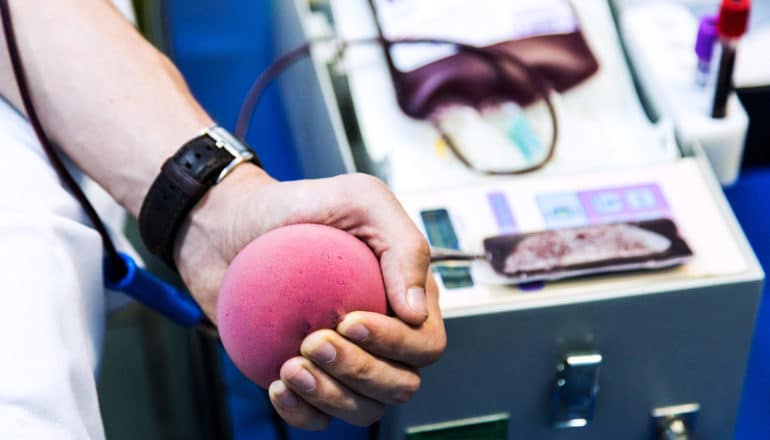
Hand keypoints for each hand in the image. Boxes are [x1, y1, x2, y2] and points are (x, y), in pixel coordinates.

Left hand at [174, 165, 446, 427]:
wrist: (231, 225)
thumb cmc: (298, 207)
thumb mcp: (359, 199)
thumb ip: (404, 246)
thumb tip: (416, 313)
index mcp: (405, 299)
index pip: (425, 344)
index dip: (394, 343)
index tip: (348, 320)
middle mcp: (383, 337)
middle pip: (400, 384)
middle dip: (361, 372)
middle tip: (312, 340)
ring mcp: (345, 360)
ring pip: (364, 408)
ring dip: (331, 397)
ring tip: (290, 367)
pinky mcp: (307, 376)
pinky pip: (319, 417)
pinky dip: (302, 412)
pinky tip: (277, 386)